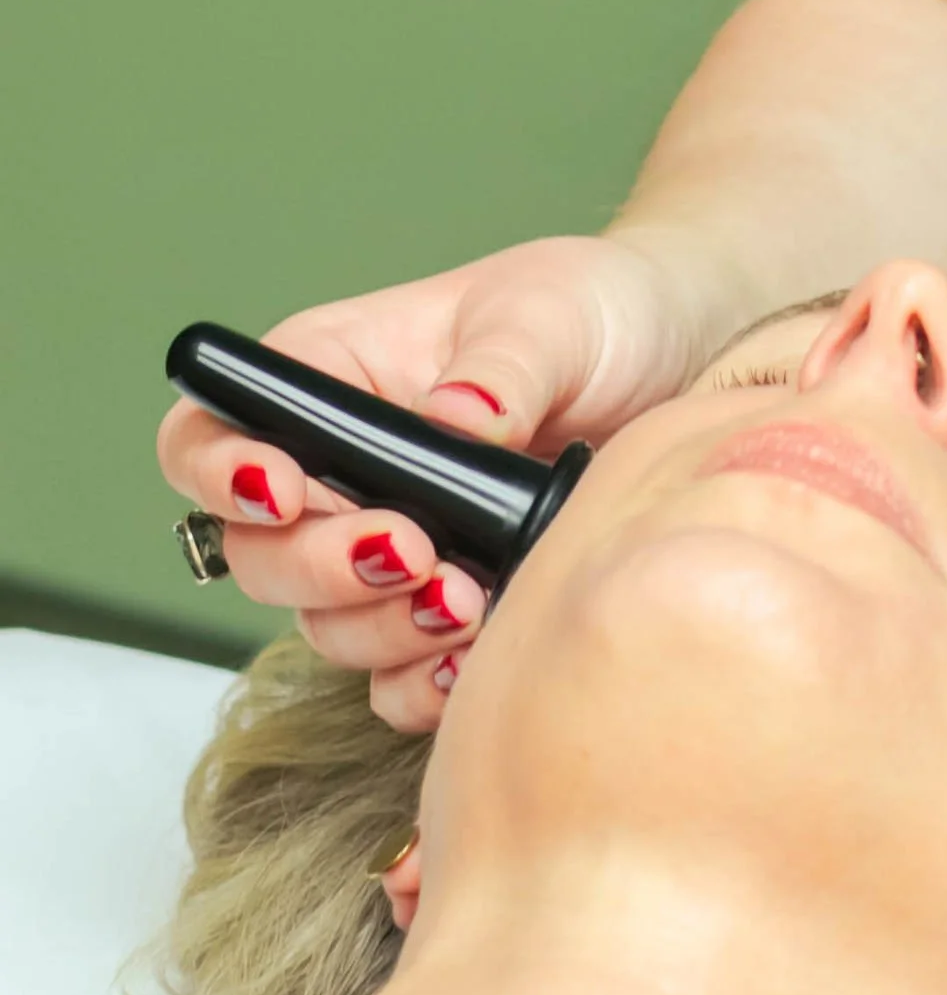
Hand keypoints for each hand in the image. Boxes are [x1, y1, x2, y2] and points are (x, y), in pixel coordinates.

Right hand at [156, 234, 708, 731]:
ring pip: (326, 624)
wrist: (685, 364)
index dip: (219, 471)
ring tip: (468, 599)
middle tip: (410, 551)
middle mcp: (345, 469)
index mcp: (336, 376)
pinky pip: (398, 677)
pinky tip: (474, 660)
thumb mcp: (550, 314)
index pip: (212, 429)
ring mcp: (393, 543)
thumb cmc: (598, 310)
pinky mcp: (446, 605)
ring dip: (381, 629)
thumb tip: (452, 420)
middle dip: (323, 566)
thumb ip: (499, 367)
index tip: (283, 491)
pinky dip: (422, 684)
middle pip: (260, 551)